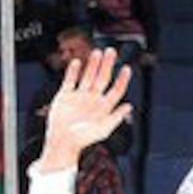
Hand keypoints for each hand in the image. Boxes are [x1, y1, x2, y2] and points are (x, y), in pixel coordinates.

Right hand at [37, 47, 132, 172]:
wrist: (63, 142)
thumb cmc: (84, 139)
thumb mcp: (104, 129)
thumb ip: (116, 117)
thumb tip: (130, 106)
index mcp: (104, 107)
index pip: (116, 90)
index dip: (122, 79)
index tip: (127, 68)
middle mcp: (93, 99)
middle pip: (102, 78)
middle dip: (107, 65)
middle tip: (112, 51)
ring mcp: (79, 96)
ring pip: (87, 76)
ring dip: (92, 65)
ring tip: (97, 52)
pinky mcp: (65, 95)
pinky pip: (70, 81)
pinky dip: (73, 72)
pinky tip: (77, 62)